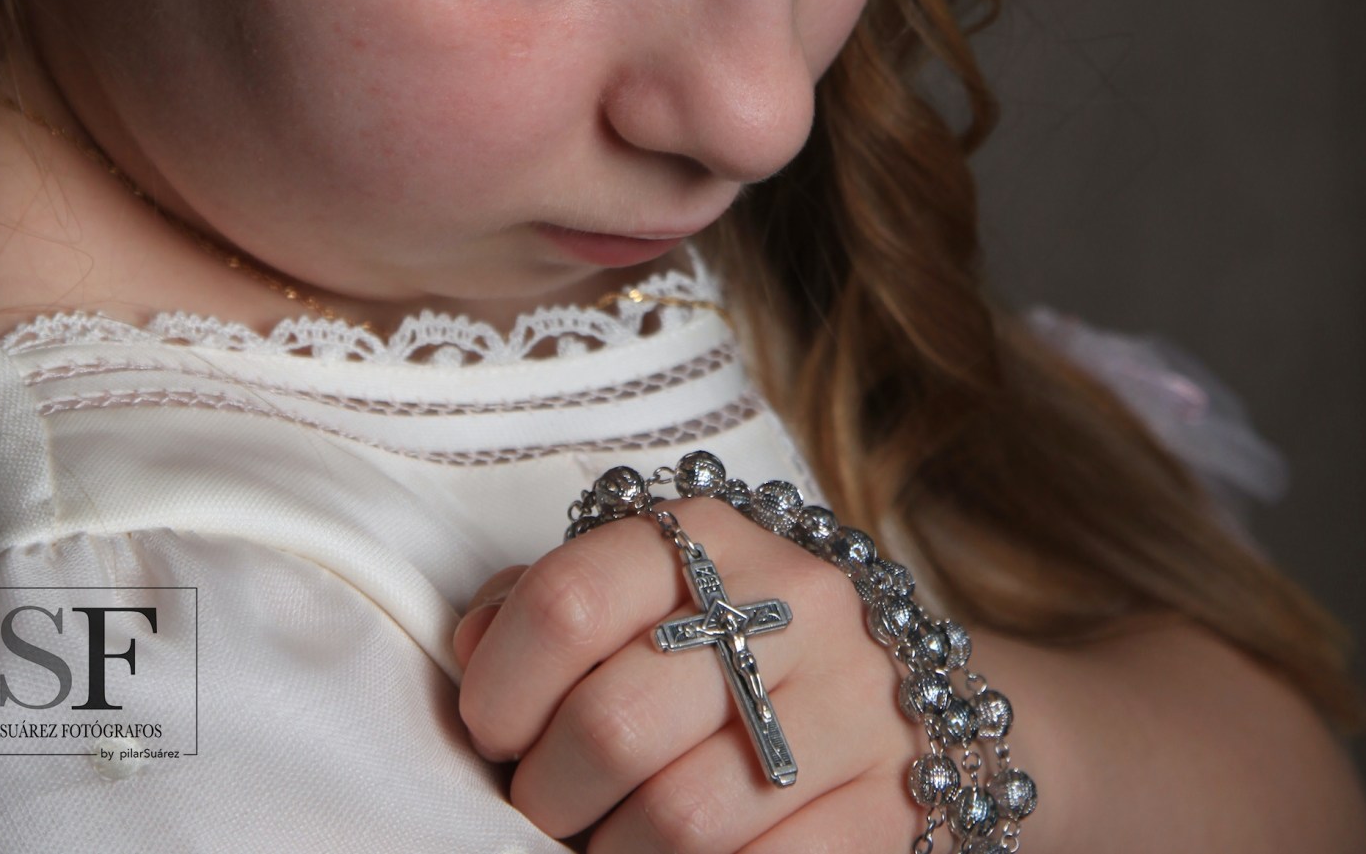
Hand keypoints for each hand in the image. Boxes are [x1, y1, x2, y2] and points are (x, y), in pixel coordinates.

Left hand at [455, 496, 930, 852]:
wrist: (893, 688)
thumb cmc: (724, 643)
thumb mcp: (637, 593)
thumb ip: (542, 608)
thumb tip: (473, 653)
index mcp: (708, 541)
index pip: (566, 604)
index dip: (500, 691)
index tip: (494, 734)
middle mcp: (795, 606)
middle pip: (612, 727)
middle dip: (548, 795)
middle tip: (549, 808)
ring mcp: (854, 707)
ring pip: (680, 821)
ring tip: (611, 841)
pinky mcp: (893, 803)